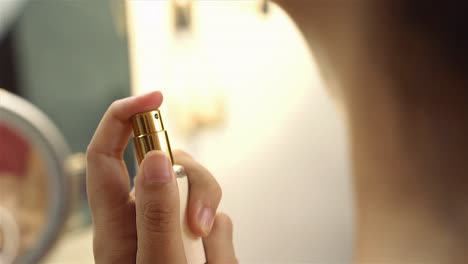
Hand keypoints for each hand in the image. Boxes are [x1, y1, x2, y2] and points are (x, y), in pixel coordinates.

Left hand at [86, 91, 236, 262]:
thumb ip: (157, 214)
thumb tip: (156, 158)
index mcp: (115, 225)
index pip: (104, 154)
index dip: (123, 116)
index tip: (155, 98)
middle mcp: (140, 219)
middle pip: (166, 165)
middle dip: (194, 182)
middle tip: (199, 222)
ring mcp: (169, 228)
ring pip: (196, 192)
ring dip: (211, 218)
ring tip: (208, 254)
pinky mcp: (193, 238)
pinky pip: (216, 220)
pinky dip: (221, 241)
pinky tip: (212, 260)